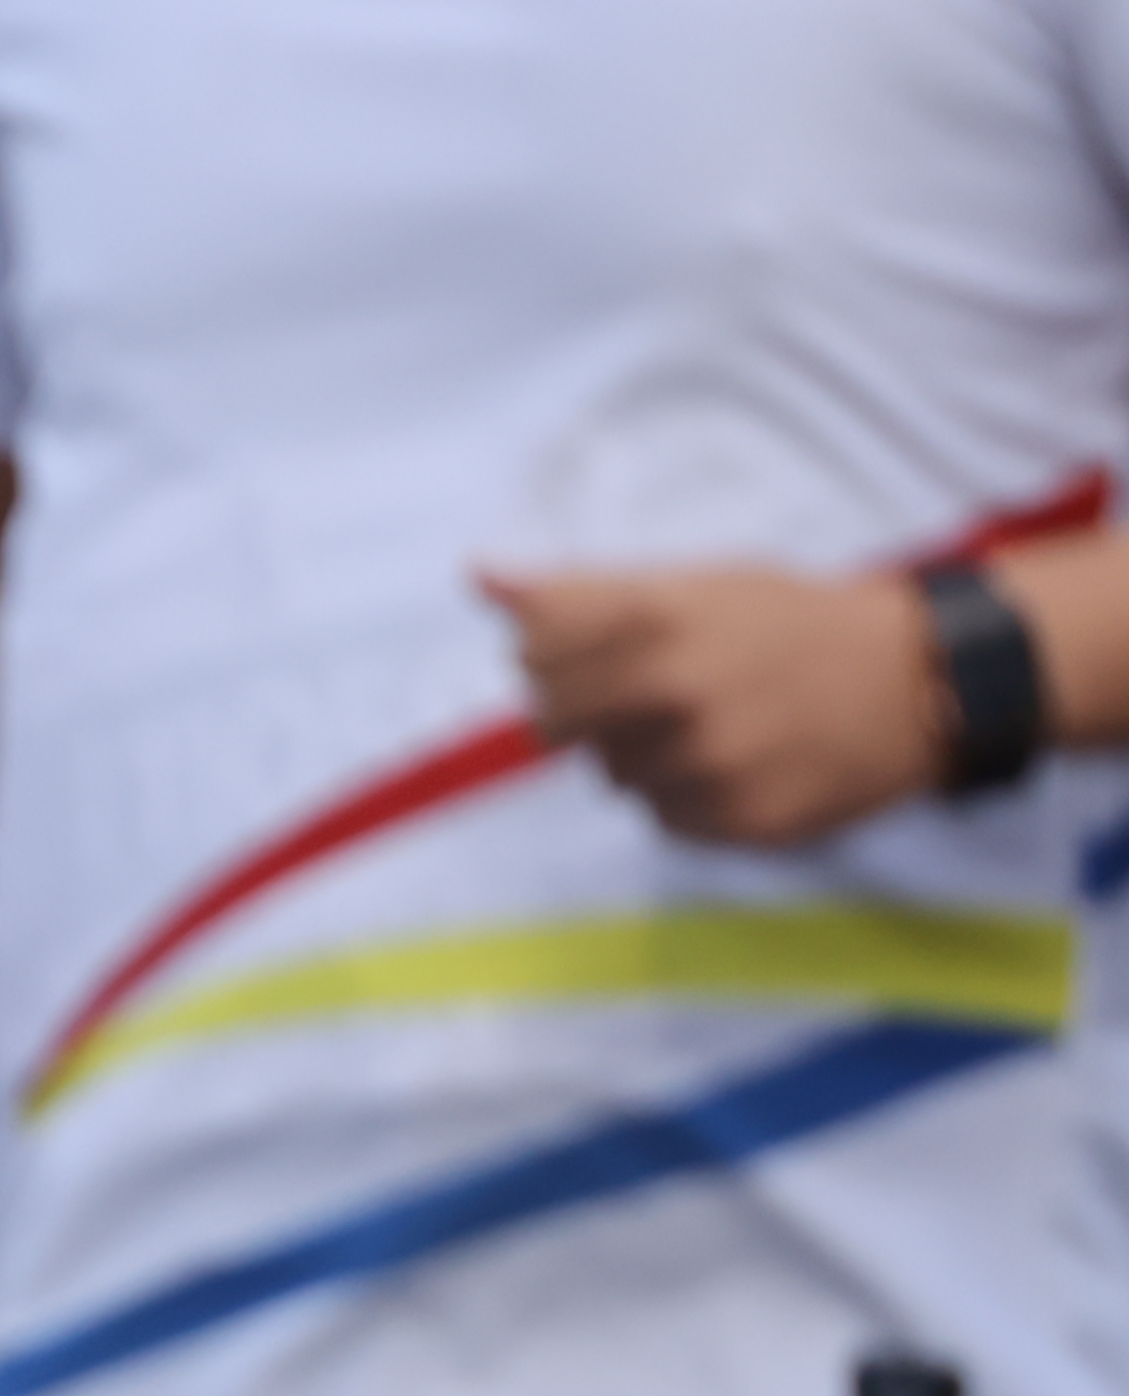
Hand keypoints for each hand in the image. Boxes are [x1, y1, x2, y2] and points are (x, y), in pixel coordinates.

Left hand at [488, 561, 955, 851]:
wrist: (918, 677)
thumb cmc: (794, 622)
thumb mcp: (695, 583)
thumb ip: (580, 589)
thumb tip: (477, 574)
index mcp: (652, 622)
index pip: (532, 654)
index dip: (558, 651)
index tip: (603, 646)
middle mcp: (667, 695)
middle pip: (555, 722)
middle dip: (592, 704)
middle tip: (660, 688)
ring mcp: (700, 764)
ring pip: (610, 774)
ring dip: (642, 752)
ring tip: (716, 721)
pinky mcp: (732, 821)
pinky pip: (665, 817)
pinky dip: (687, 794)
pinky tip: (741, 760)